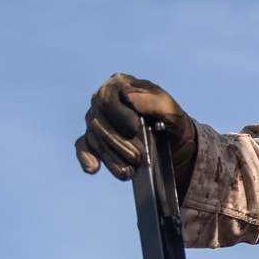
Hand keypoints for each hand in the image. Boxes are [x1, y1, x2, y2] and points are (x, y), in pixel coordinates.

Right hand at [75, 74, 196, 183]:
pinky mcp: (95, 140)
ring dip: (110, 157)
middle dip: (117, 142)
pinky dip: (87, 158)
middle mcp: (102, 101)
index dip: (119, 114)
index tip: (135, 128)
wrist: (174, 141)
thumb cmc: (171, 120)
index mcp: (120, 86)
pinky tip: (94, 168)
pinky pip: (83, 147)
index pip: (108, 97)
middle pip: (98, 121)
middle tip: (137, 157)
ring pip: (94, 138)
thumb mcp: (170, 109)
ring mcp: (96, 120)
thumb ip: (152, 100)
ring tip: (128, 172)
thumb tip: (127, 97)